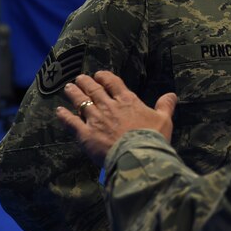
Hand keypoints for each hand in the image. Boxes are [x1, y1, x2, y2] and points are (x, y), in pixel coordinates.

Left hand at [56, 70, 177, 166]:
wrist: (137, 155)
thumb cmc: (153, 137)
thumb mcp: (164, 120)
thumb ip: (165, 106)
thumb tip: (172, 95)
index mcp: (128, 101)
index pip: (114, 84)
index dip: (105, 77)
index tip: (99, 75)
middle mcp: (109, 106)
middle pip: (95, 90)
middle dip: (86, 82)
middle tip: (79, 78)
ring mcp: (96, 119)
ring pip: (81, 102)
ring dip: (74, 93)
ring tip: (68, 87)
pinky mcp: (85, 134)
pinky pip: (71, 122)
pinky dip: (64, 116)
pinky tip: (58, 111)